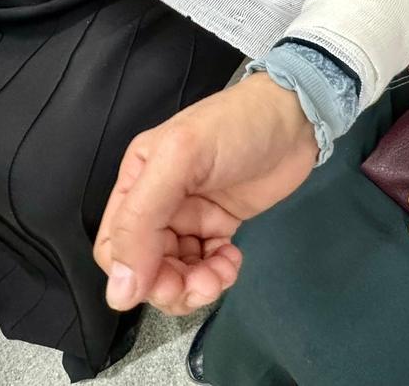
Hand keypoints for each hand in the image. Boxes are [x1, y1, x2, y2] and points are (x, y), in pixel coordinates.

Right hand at [94, 74, 317, 314]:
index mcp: (136, 181)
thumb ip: (142, 218)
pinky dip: (216, 272)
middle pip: (145, 265)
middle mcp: (157, 202)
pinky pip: (205, 263)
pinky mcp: (219, 224)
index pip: (114, 245)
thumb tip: (119, 290)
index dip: (132, 274)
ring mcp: (190, 215)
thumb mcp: (180, 160)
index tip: (165, 285)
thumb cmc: (234, 128)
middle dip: (171, 284)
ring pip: (175, 270)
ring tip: (223, 273)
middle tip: (203, 285)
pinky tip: (233, 258)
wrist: (294, 118)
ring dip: (196, 283)